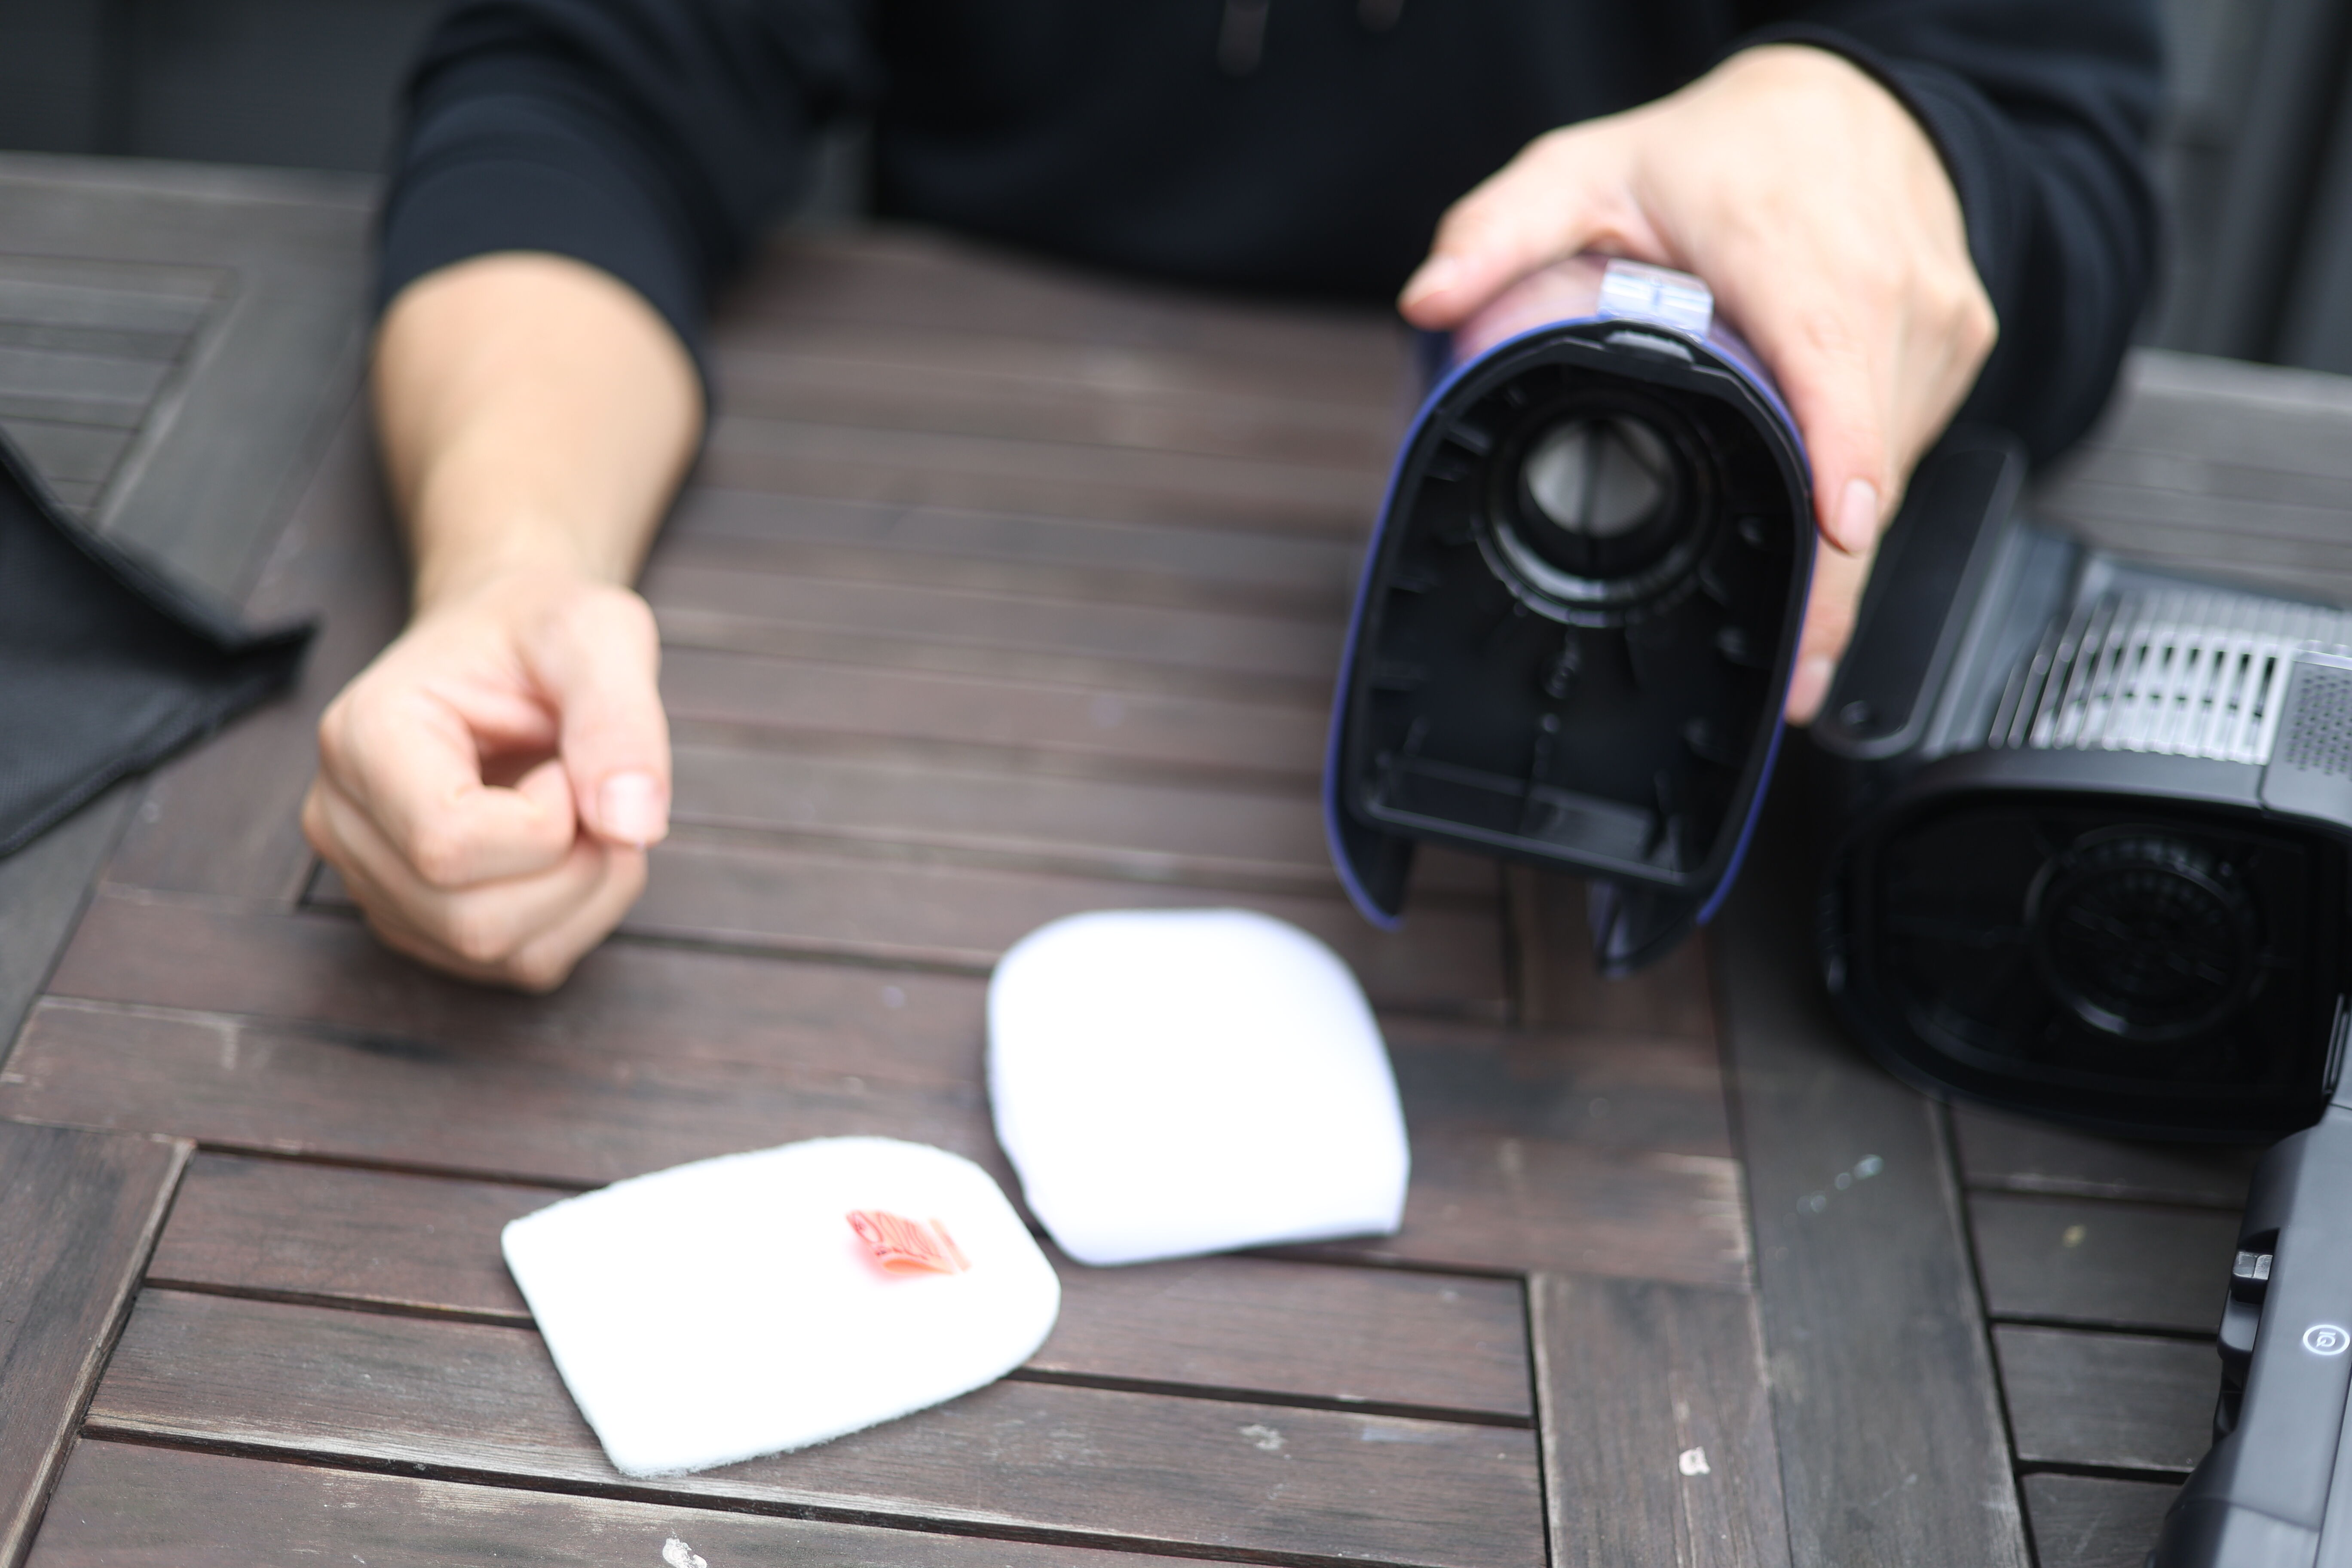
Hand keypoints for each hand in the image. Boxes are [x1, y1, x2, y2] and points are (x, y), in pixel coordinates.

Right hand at [302, 570, 669, 991]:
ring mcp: (373, 880)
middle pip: (473, 919)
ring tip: (589, 812)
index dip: (548, 822)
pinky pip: (516, 965)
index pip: (448, 844)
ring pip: (496, 952)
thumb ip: (620, 720)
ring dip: (586, 894)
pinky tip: (575, 850)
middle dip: (577, 866)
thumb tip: (634, 826)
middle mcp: (345, 820)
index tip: (566, 758)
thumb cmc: (543, 632)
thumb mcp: (597, 636)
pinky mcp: (420, 920)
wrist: (509, 644)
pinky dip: (577, 917)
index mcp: (363, 739)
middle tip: (595, 789)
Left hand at [1399, 43, 1996, 721]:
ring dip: (1838, 547)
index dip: (1840, 454)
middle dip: (1832, 578)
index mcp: (1798, 250)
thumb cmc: (1723, 151)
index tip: (1837, 536)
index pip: (1831, 361)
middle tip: (1789, 673)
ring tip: (1792, 622)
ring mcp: (1934, 326)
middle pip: (1866, 456)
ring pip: (1894, 468)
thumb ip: (1501, 228)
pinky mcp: (1953, 351)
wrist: (1850, 105)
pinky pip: (1908, 448)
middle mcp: (1887, 290)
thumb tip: (1428, 295)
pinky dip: (1856, 497)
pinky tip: (1816, 531)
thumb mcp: (1587, 170)